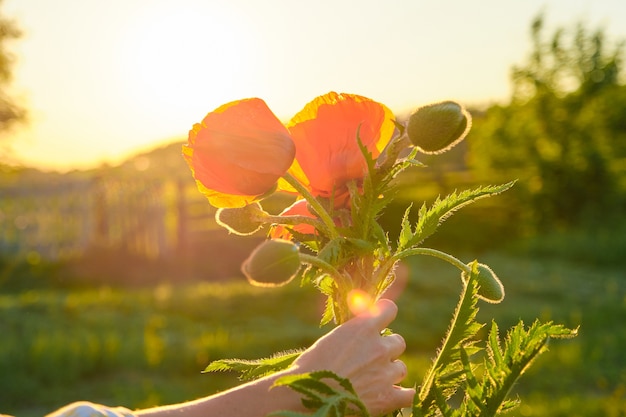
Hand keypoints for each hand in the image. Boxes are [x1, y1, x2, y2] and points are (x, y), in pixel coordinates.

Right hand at [292, 299, 414, 415]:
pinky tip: (396, 395)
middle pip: (398, 342)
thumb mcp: (330, 339)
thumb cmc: (311, 367)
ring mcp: (385, 373)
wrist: (307, 395)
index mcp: (364, 328)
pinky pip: (409, 394)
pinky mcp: (387, 397)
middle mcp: (379, 347)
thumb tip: (362, 327)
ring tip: (373, 380)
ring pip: (401, 368)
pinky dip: (403, 394)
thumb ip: (352, 332)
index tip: (380, 321)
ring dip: (390, 372)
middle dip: (387, 349)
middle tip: (372, 359)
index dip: (385, 315)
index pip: (390, 309)